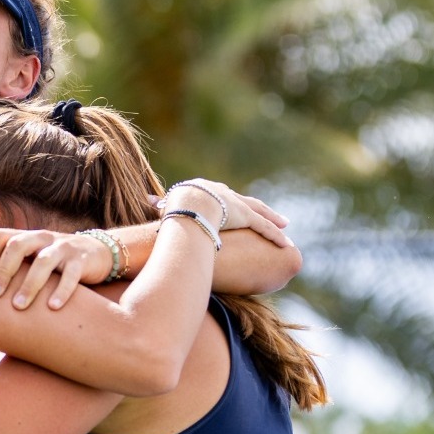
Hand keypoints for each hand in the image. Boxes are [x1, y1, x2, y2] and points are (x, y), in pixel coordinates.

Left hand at [0, 228, 112, 309]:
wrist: (99, 253)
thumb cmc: (55, 263)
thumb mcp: (33, 259)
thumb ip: (12, 268)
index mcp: (26, 237)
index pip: (0, 236)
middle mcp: (42, 238)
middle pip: (18, 246)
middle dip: (3, 270)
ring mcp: (63, 248)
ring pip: (43, 262)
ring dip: (29, 285)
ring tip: (18, 306)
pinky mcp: (82, 261)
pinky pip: (71, 275)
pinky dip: (62, 291)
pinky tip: (52, 307)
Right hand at [156, 180, 291, 248]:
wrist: (185, 204)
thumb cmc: (172, 205)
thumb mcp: (165, 205)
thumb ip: (160, 205)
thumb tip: (146, 202)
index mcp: (205, 190)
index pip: (222, 197)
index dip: (231, 203)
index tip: (238, 207)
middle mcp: (224, 194)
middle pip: (246, 201)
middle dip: (258, 207)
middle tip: (270, 212)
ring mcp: (236, 205)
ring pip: (260, 213)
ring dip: (273, 219)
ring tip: (285, 225)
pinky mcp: (245, 216)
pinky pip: (264, 228)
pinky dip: (275, 235)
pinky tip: (287, 243)